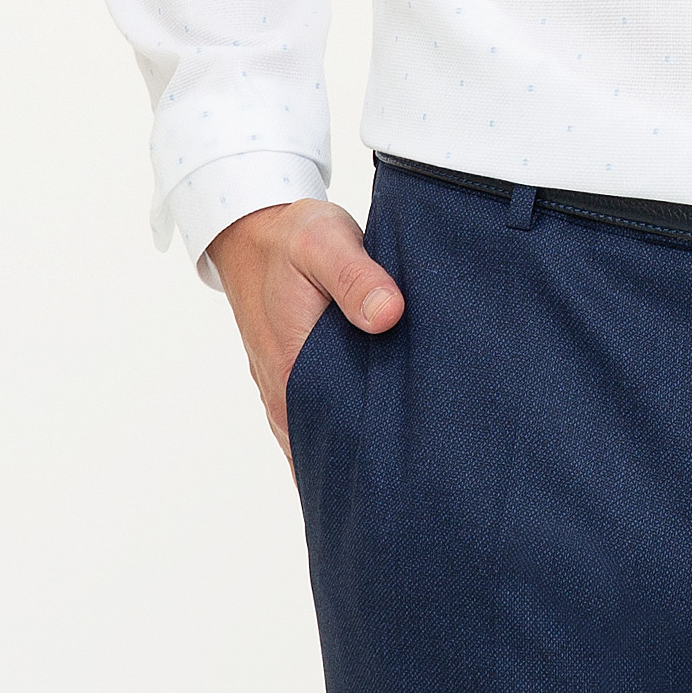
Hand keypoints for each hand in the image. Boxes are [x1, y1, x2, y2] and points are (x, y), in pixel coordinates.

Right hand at [207, 198, 403, 468]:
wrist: (254, 233)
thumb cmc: (292, 238)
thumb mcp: (324, 243)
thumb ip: (355, 278)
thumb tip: (388, 314)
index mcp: (294, 375)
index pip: (343, 444)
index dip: (384, 455)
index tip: (427, 456)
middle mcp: (287, 398)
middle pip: (341, 451)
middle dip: (383, 459)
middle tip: (437, 455)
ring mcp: (290, 396)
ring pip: (334, 440)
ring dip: (368, 444)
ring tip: (420, 447)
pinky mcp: (297, 385)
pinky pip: (327, 423)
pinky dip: (353, 428)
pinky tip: (390, 424)